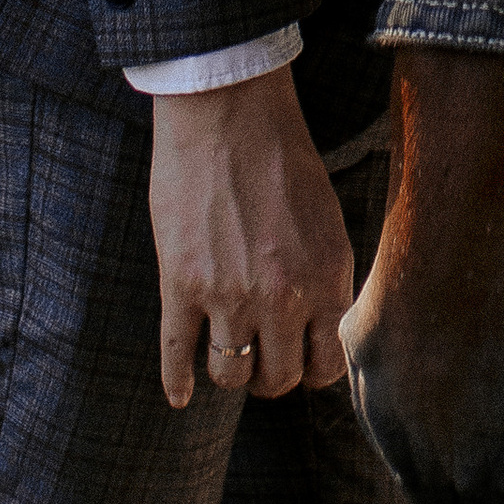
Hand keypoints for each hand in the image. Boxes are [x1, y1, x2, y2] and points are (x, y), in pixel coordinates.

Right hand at [148, 65, 354, 406]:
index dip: (312, 368)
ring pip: (230, 374)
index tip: (300, 360)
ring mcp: (228, 295)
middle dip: (271, 375)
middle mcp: (282, 296)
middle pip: (278, 379)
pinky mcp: (181, 286)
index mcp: (327, 276)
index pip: (327, 365)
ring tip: (227, 355)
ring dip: (229, 371)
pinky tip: (180, 394)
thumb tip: (322, 327)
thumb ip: (324, 276)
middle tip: (261, 360)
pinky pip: (176, 357)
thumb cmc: (281, 155)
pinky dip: (177, 382)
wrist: (228, 109)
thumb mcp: (325, 218)